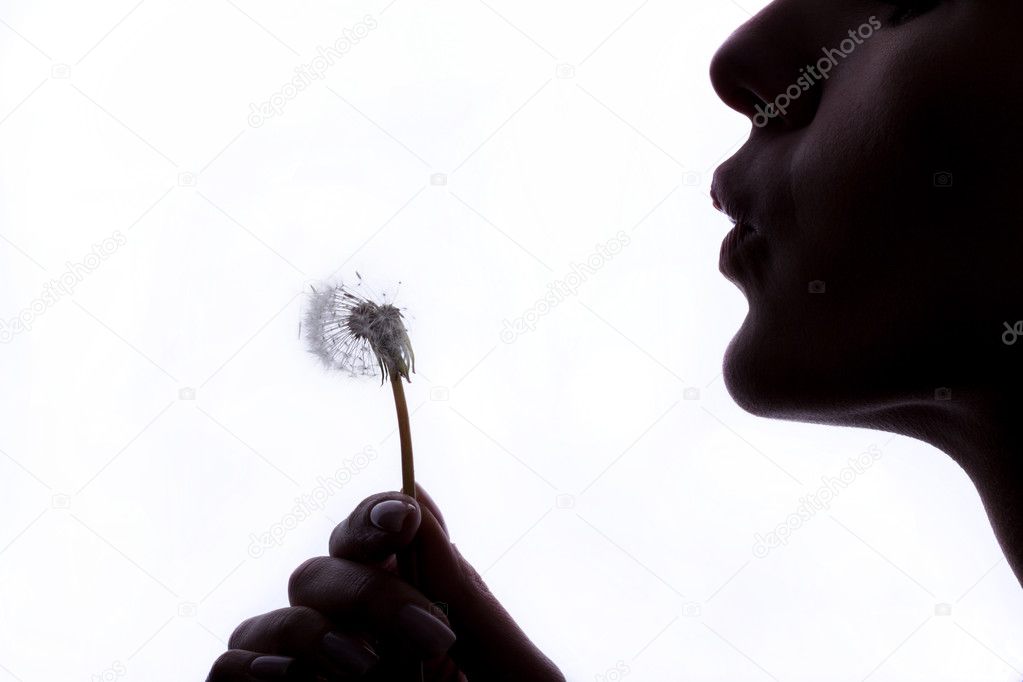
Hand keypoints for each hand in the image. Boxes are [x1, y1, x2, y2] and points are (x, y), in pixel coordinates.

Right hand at [208, 484, 564, 680]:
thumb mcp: (512, 678)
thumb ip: (469, 598)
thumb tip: (421, 504)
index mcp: (415, 610)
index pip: (376, 537)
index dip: (379, 515)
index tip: (402, 522)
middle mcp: (353, 634)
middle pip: (325, 569)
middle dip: (372, 593)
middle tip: (434, 639)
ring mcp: (305, 675)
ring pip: (277, 616)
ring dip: (320, 633)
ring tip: (373, 679)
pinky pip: (229, 669)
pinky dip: (252, 669)